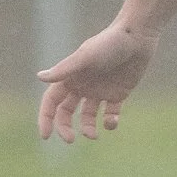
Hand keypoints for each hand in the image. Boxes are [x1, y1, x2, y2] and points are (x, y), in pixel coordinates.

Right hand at [36, 23, 156, 141]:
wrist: (137, 37)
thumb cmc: (109, 44)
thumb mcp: (86, 57)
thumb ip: (64, 69)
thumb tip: (39, 77)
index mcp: (70, 77)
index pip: (51, 101)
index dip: (46, 118)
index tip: (46, 136)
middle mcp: (82, 85)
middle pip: (66, 112)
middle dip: (65, 127)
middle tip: (71, 139)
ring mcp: (99, 91)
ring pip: (87, 117)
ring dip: (88, 128)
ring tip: (93, 135)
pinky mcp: (118, 94)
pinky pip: (110, 114)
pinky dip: (110, 122)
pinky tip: (112, 120)